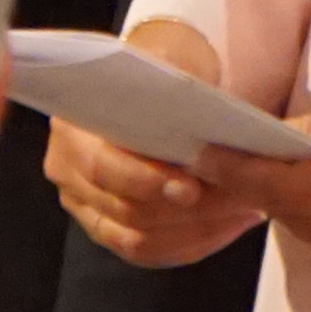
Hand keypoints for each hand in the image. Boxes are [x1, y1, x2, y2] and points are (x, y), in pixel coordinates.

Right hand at [45, 22, 263, 270]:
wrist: (149, 88)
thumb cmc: (160, 70)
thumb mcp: (167, 59)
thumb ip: (173, 84)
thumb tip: (192, 112)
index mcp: (71, 125)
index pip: (103, 166)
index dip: (147, 181)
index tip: (193, 189)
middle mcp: (65, 168)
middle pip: (125, 209)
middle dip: (186, 211)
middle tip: (238, 202)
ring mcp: (82, 203)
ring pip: (139, 238)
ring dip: (197, 229)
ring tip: (245, 210)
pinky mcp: (106, 228)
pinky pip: (149, 252)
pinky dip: (192, 243)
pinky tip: (228, 226)